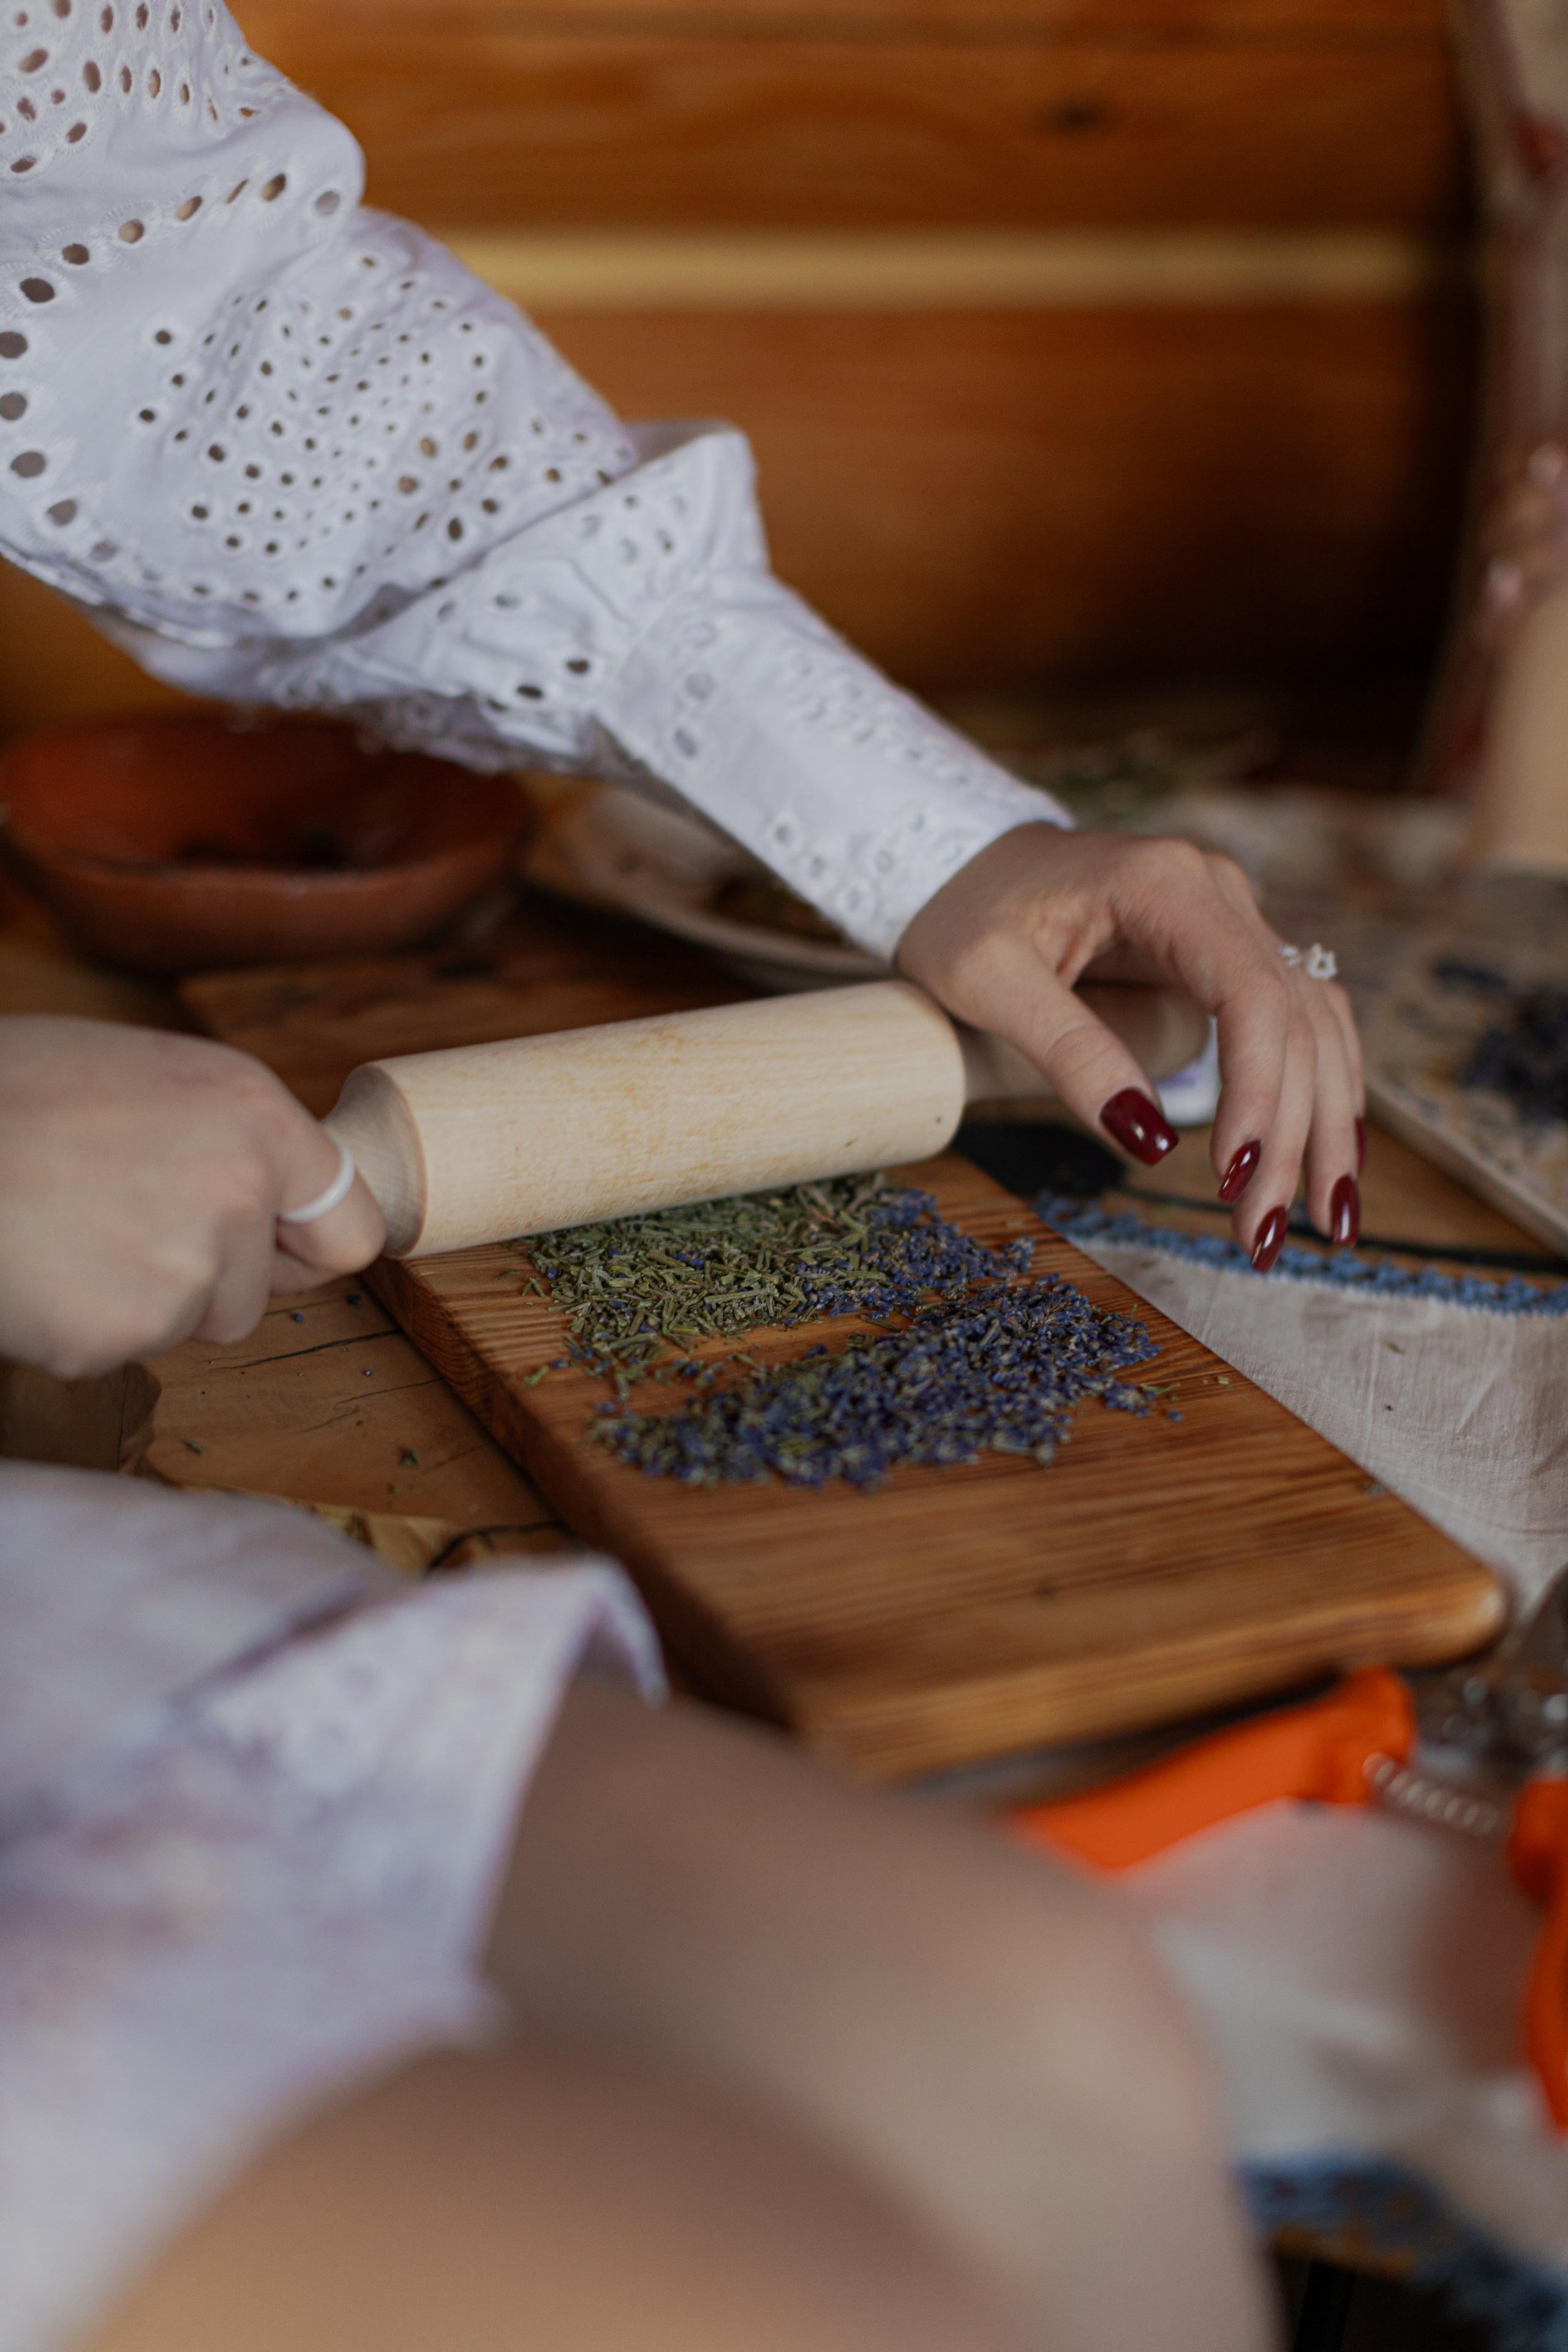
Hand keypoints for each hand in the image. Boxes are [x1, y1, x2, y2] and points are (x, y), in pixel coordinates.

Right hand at [0, 1017, 385, 1377]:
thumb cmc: (8, 1095)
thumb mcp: (136, 1075)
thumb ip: (218, 1136)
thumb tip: (266, 1192)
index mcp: (252, 1112)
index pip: (351, 1221)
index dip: (311, 1246)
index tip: (287, 1253)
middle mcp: (238, 1190)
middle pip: (255, 1288)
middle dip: (199, 1277)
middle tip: (109, 1221)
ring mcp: (185, 1268)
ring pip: (190, 1321)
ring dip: (134, 1298)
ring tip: (60, 1230)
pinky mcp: (123, 1332)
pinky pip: (121, 1348)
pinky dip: (77, 1325)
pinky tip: (34, 1267)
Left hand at [897, 825, 1363, 1264]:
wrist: (961, 863)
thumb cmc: (964, 914)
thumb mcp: (988, 980)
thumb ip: (1068, 1050)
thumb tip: (1149, 1139)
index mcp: (1163, 882)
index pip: (1250, 991)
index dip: (1258, 1089)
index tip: (1235, 1175)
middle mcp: (1218, 891)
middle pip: (1293, 1019)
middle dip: (1290, 1135)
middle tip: (1262, 1234)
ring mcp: (1230, 918)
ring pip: (1314, 1024)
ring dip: (1326, 1124)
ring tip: (1325, 1222)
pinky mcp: (1226, 954)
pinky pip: (1297, 1020)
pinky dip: (1317, 1089)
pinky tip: (1329, 1158)